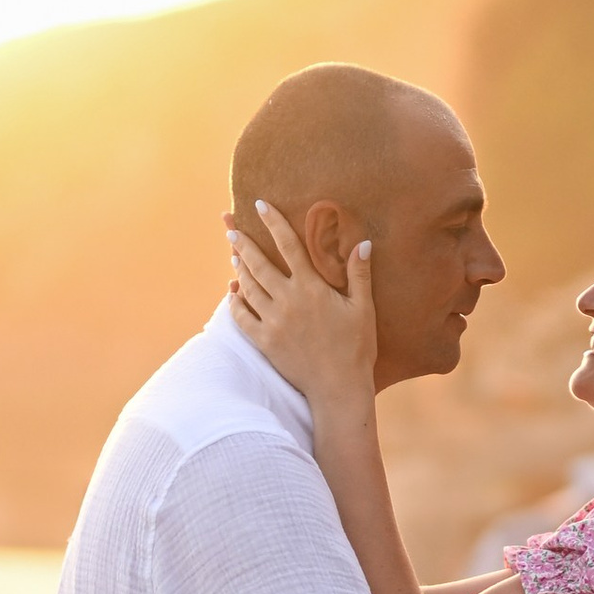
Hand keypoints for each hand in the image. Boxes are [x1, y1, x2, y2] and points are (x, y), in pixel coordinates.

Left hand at [227, 200, 376, 420]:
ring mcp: (272, 322)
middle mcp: (287, 301)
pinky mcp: (263, 341)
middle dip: (243, 243)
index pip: (288, 245)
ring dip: (239, 268)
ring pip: (247, 287)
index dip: (273, 222)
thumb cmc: (356, 348)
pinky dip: (235, 301)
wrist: (338, 388)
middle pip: (258, 263)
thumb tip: (363, 243)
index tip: (260, 205)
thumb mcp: (363, 308)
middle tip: (230, 227)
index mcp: (311, 288)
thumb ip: (359, 274)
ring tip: (234, 255)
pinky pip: (241, 317)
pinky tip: (233, 292)